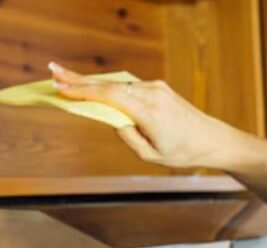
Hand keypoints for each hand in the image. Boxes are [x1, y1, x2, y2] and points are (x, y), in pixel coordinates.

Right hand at [48, 61, 238, 169]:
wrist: (213, 140)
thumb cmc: (184, 152)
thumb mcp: (151, 155)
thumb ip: (127, 138)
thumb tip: (112, 120)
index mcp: (149, 111)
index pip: (109, 96)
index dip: (83, 91)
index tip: (61, 88)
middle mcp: (152, 94)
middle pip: (109, 84)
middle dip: (79, 79)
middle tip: (52, 72)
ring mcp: (156, 88)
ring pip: (117, 83)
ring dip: (91, 81)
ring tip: (64, 78)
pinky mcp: (159, 88)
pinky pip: (127, 85)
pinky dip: (108, 85)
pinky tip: (91, 85)